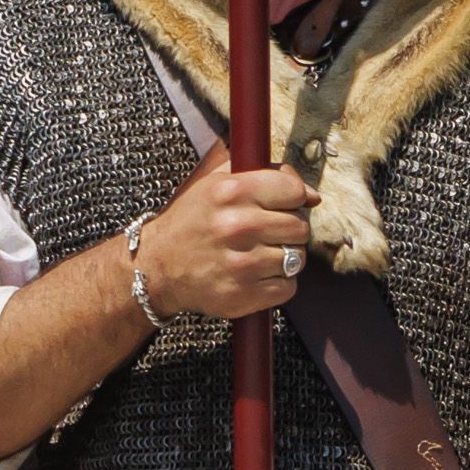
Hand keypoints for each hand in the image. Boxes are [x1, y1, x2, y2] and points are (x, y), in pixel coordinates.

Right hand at [140, 154, 314, 330]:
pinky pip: (288, 287)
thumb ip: (266, 174)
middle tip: (267, 233)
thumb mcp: (218, 182)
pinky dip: (277, 283)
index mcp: (231, 192)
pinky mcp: (242, 296)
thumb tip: (312, 196)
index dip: (292, 198)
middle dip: (289, 230)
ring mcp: (240, 264)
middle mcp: (237, 226)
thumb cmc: (193, 221)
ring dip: (284, 258)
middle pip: (300, 227)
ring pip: (296, 258)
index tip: (280, 205)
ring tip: (259, 254)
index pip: (294, 191)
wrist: (157, 266)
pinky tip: (256, 275)